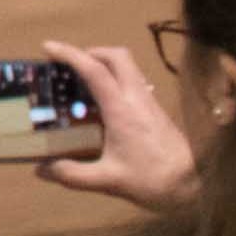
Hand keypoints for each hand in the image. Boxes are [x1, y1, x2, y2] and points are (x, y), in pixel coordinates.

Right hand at [37, 38, 200, 211]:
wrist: (196, 187)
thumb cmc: (152, 180)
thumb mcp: (108, 181)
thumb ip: (72, 174)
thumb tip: (40, 170)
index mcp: (122, 110)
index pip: (95, 71)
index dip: (70, 55)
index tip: (48, 47)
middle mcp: (137, 99)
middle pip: (117, 57)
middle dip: (91, 52)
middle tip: (70, 66)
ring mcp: (150, 103)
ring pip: (129, 68)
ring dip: (105, 65)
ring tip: (84, 83)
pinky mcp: (157, 111)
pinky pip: (134, 82)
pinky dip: (116, 81)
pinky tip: (106, 105)